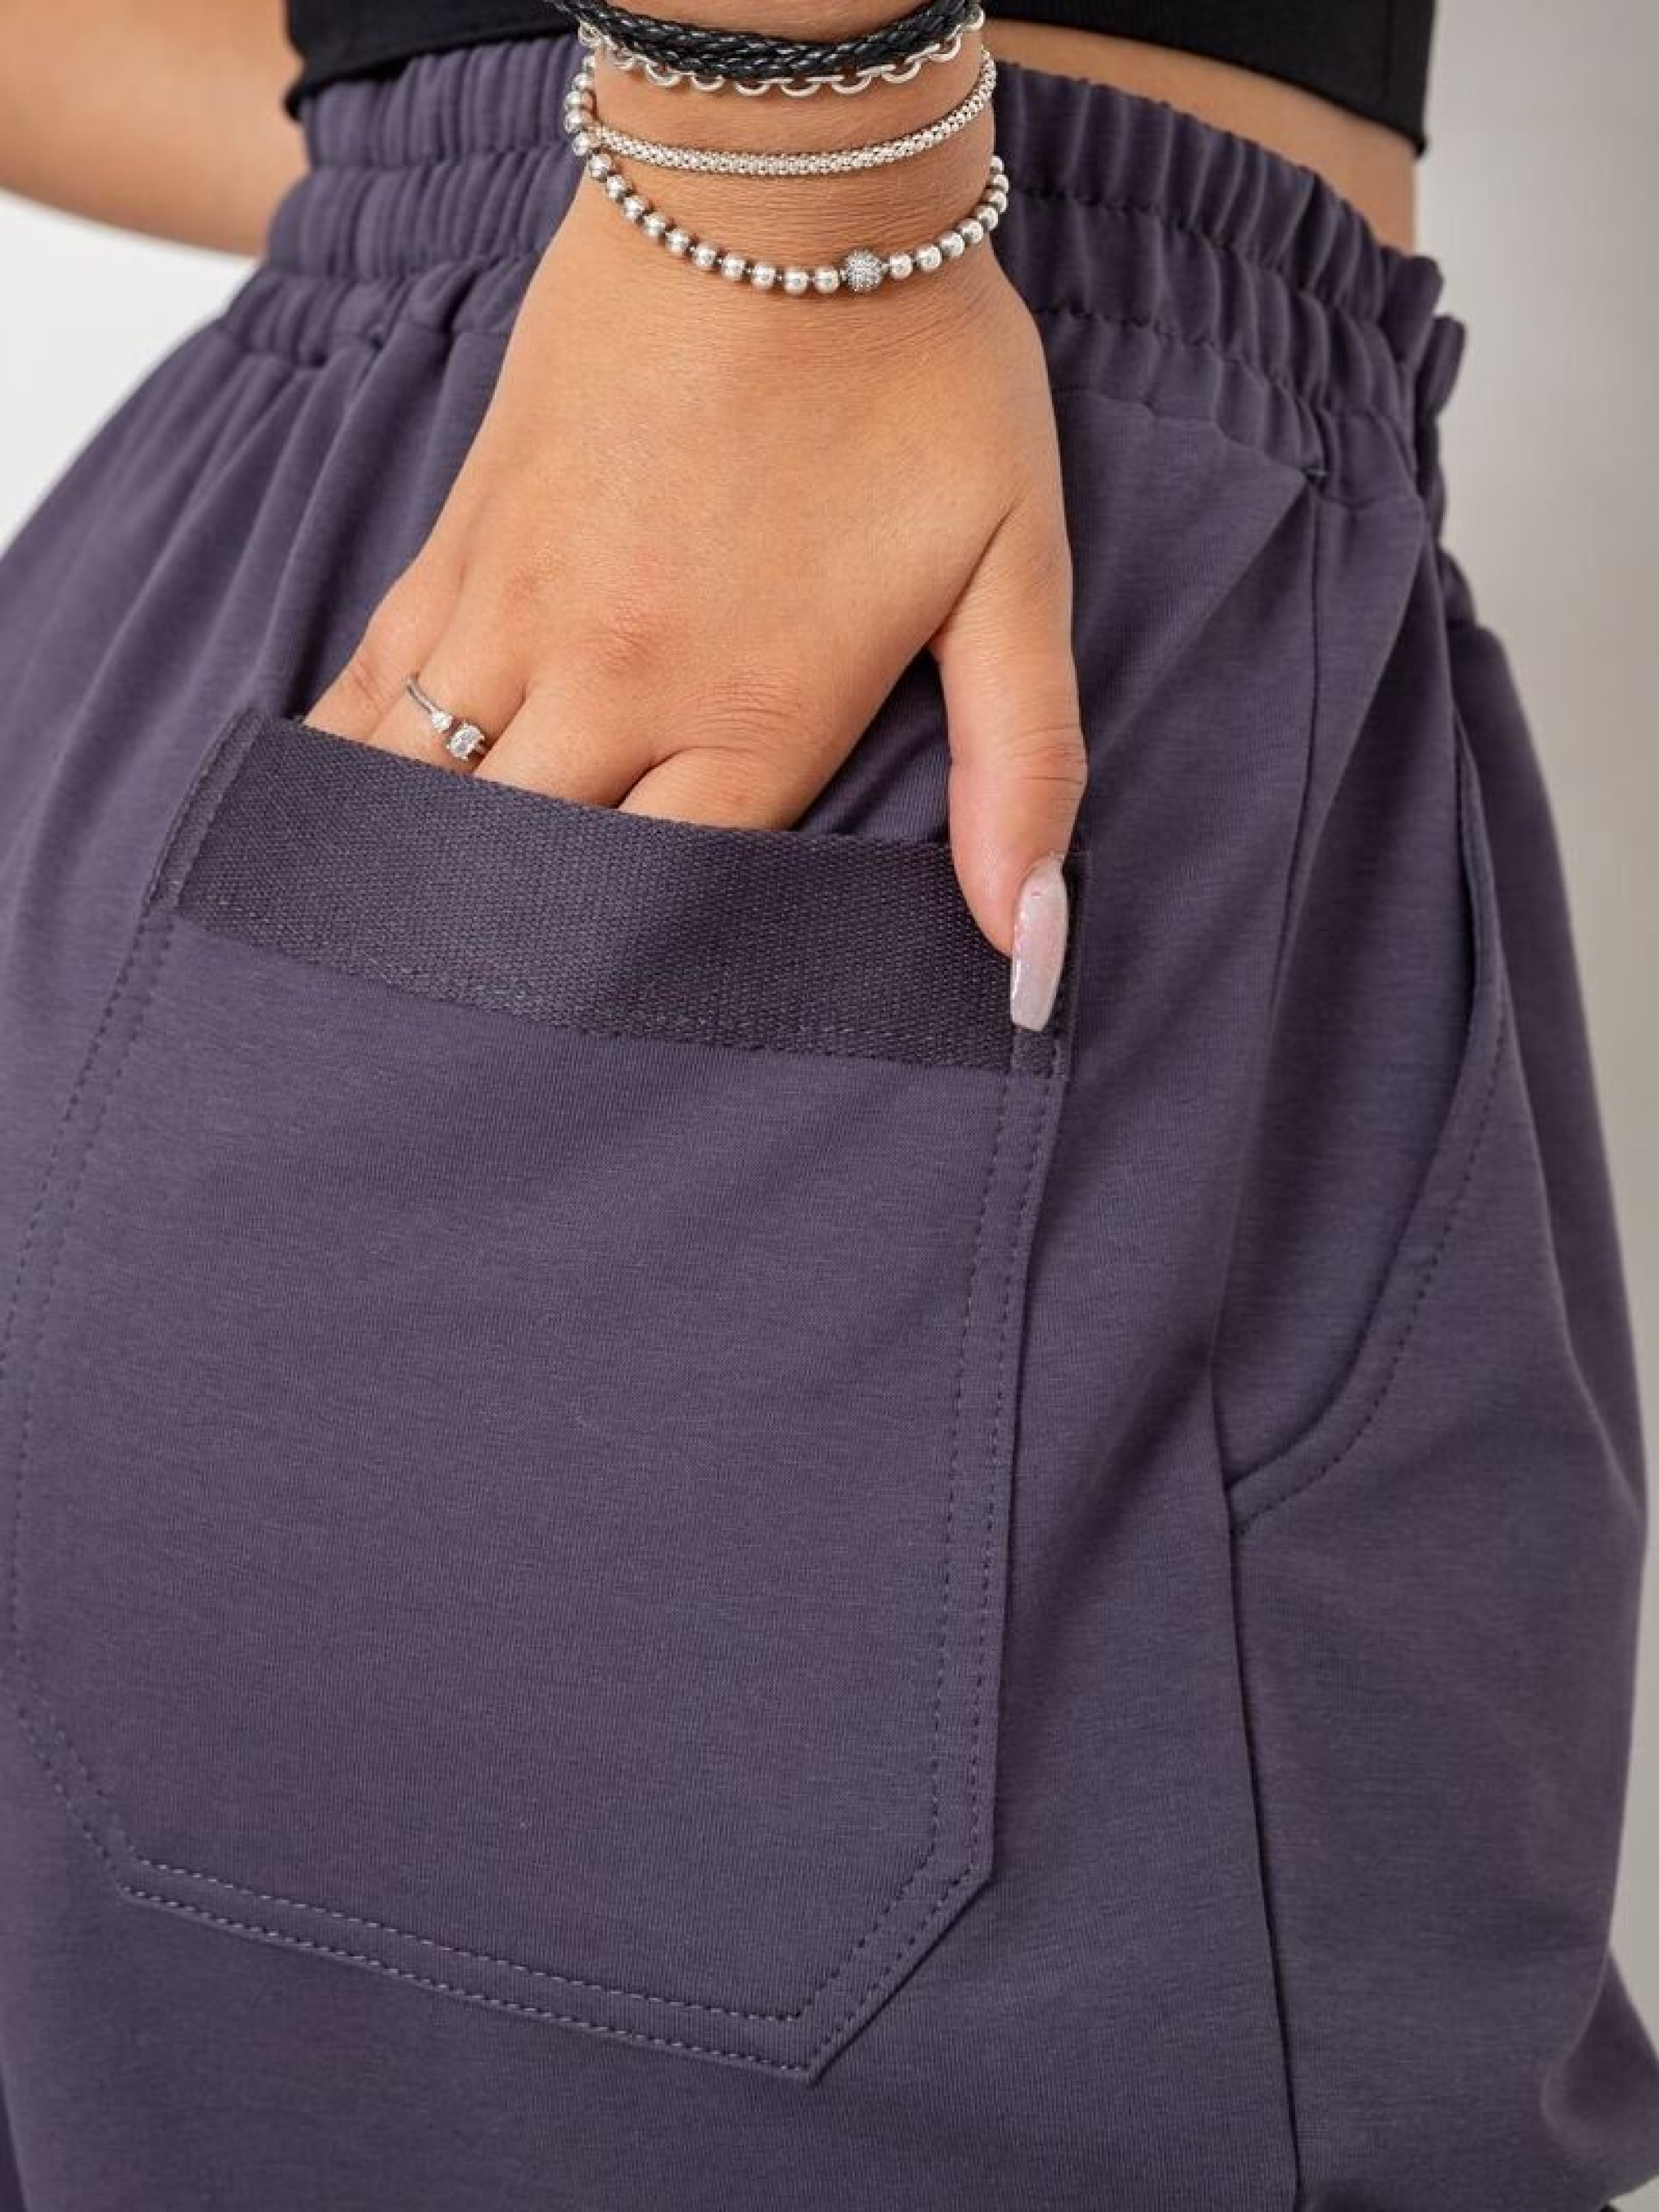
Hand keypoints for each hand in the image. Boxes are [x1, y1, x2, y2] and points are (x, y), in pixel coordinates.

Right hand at [308, 52, 1084, 1026]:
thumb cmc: (917, 379)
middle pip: (529, 884)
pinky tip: (333, 833)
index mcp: (751, 713)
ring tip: (386, 985)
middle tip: (479, 1070)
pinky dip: (352, 770)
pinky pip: (372, 683)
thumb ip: (1020, 769)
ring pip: (424, 800)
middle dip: (509, 980)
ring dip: (410, 896)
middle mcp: (615, 681)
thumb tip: (1030, 948)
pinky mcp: (464, 538)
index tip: (617, 1070)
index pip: (669, 915)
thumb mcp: (1012, 572)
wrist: (779, 183)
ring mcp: (518, 608)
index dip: (645, 999)